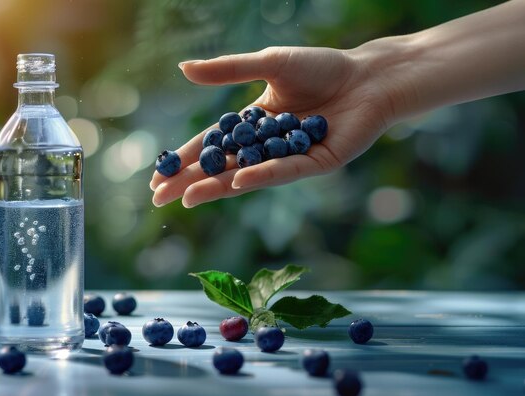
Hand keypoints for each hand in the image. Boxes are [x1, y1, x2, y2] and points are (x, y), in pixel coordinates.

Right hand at [150, 46, 395, 207]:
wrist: (367, 75)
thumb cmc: (320, 67)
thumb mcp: (268, 64)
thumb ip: (228, 71)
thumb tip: (182, 68)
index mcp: (253, 123)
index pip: (212, 145)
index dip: (186, 160)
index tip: (159, 176)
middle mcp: (267, 146)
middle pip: (223, 167)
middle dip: (191, 181)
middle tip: (160, 196)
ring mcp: (289, 158)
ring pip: (247, 175)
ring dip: (217, 187)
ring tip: (187, 198)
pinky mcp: (314, 164)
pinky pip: (283, 171)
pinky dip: (260, 175)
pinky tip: (237, 180)